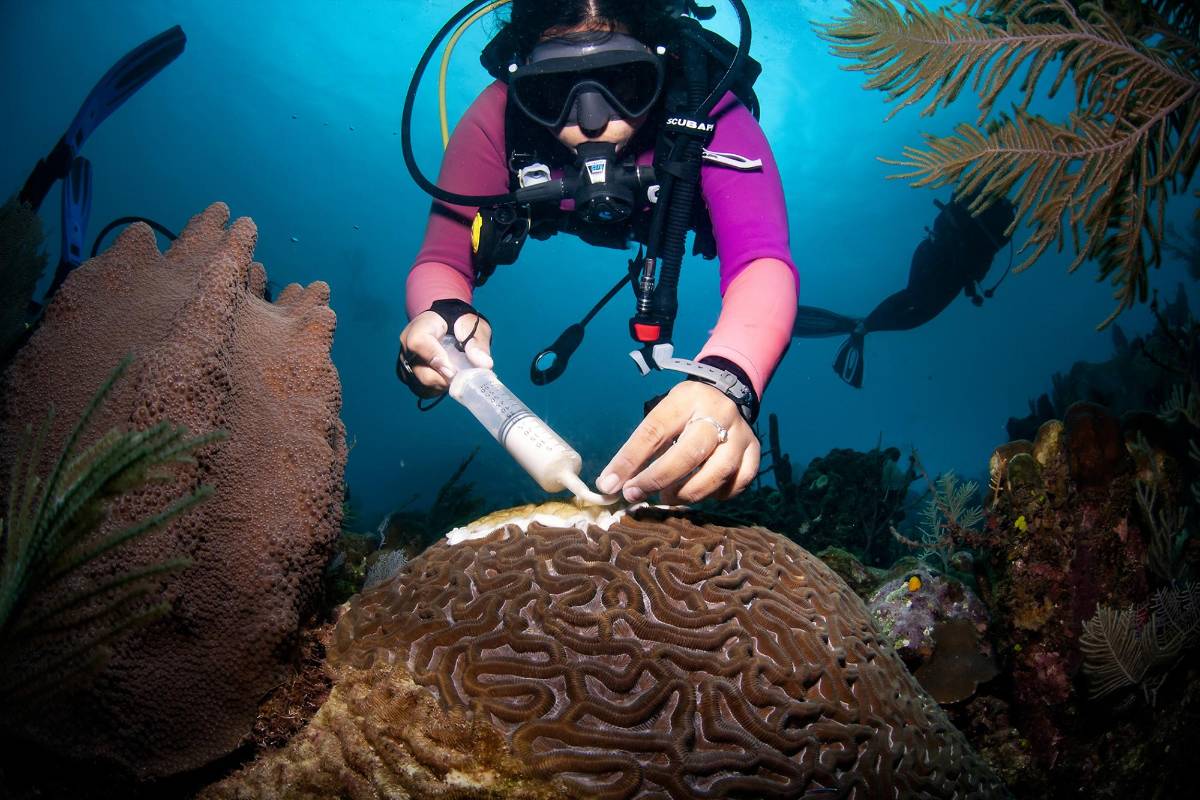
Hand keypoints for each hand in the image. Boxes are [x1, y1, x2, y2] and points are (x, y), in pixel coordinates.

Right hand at [398, 309, 492, 395]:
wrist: (449, 327)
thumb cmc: (460, 324)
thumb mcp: (472, 326)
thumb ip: (478, 342)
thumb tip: (485, 364)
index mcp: (420, 327)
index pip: (418, 342)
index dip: (435, 358)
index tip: (453, 370)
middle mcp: (407, 346)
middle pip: (419, 369)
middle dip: (444, 377)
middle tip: (462, 376)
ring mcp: (407, 364)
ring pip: (421, 384)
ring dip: (443, 384)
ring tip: (457, 375)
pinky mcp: (411, 377)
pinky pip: (423, 390)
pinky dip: (439, 389)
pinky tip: (449, 380)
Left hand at [597, 381, 759, 503]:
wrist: (726, 395)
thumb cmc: (684, 413)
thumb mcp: (662, 417)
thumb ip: (639, 449)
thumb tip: (611, 485)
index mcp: (686, 400)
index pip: (655, 431)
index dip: (631, 460)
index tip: (611, 484)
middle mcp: (718, 414)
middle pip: (690, 452)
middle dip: (659, 479)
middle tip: (636, 494)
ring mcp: (741, 433)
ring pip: (718, 472)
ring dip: (688, 492)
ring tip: (668, 497)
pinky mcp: (755, 451)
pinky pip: (738, 482)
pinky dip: (717, 495)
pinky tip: (700, 493)